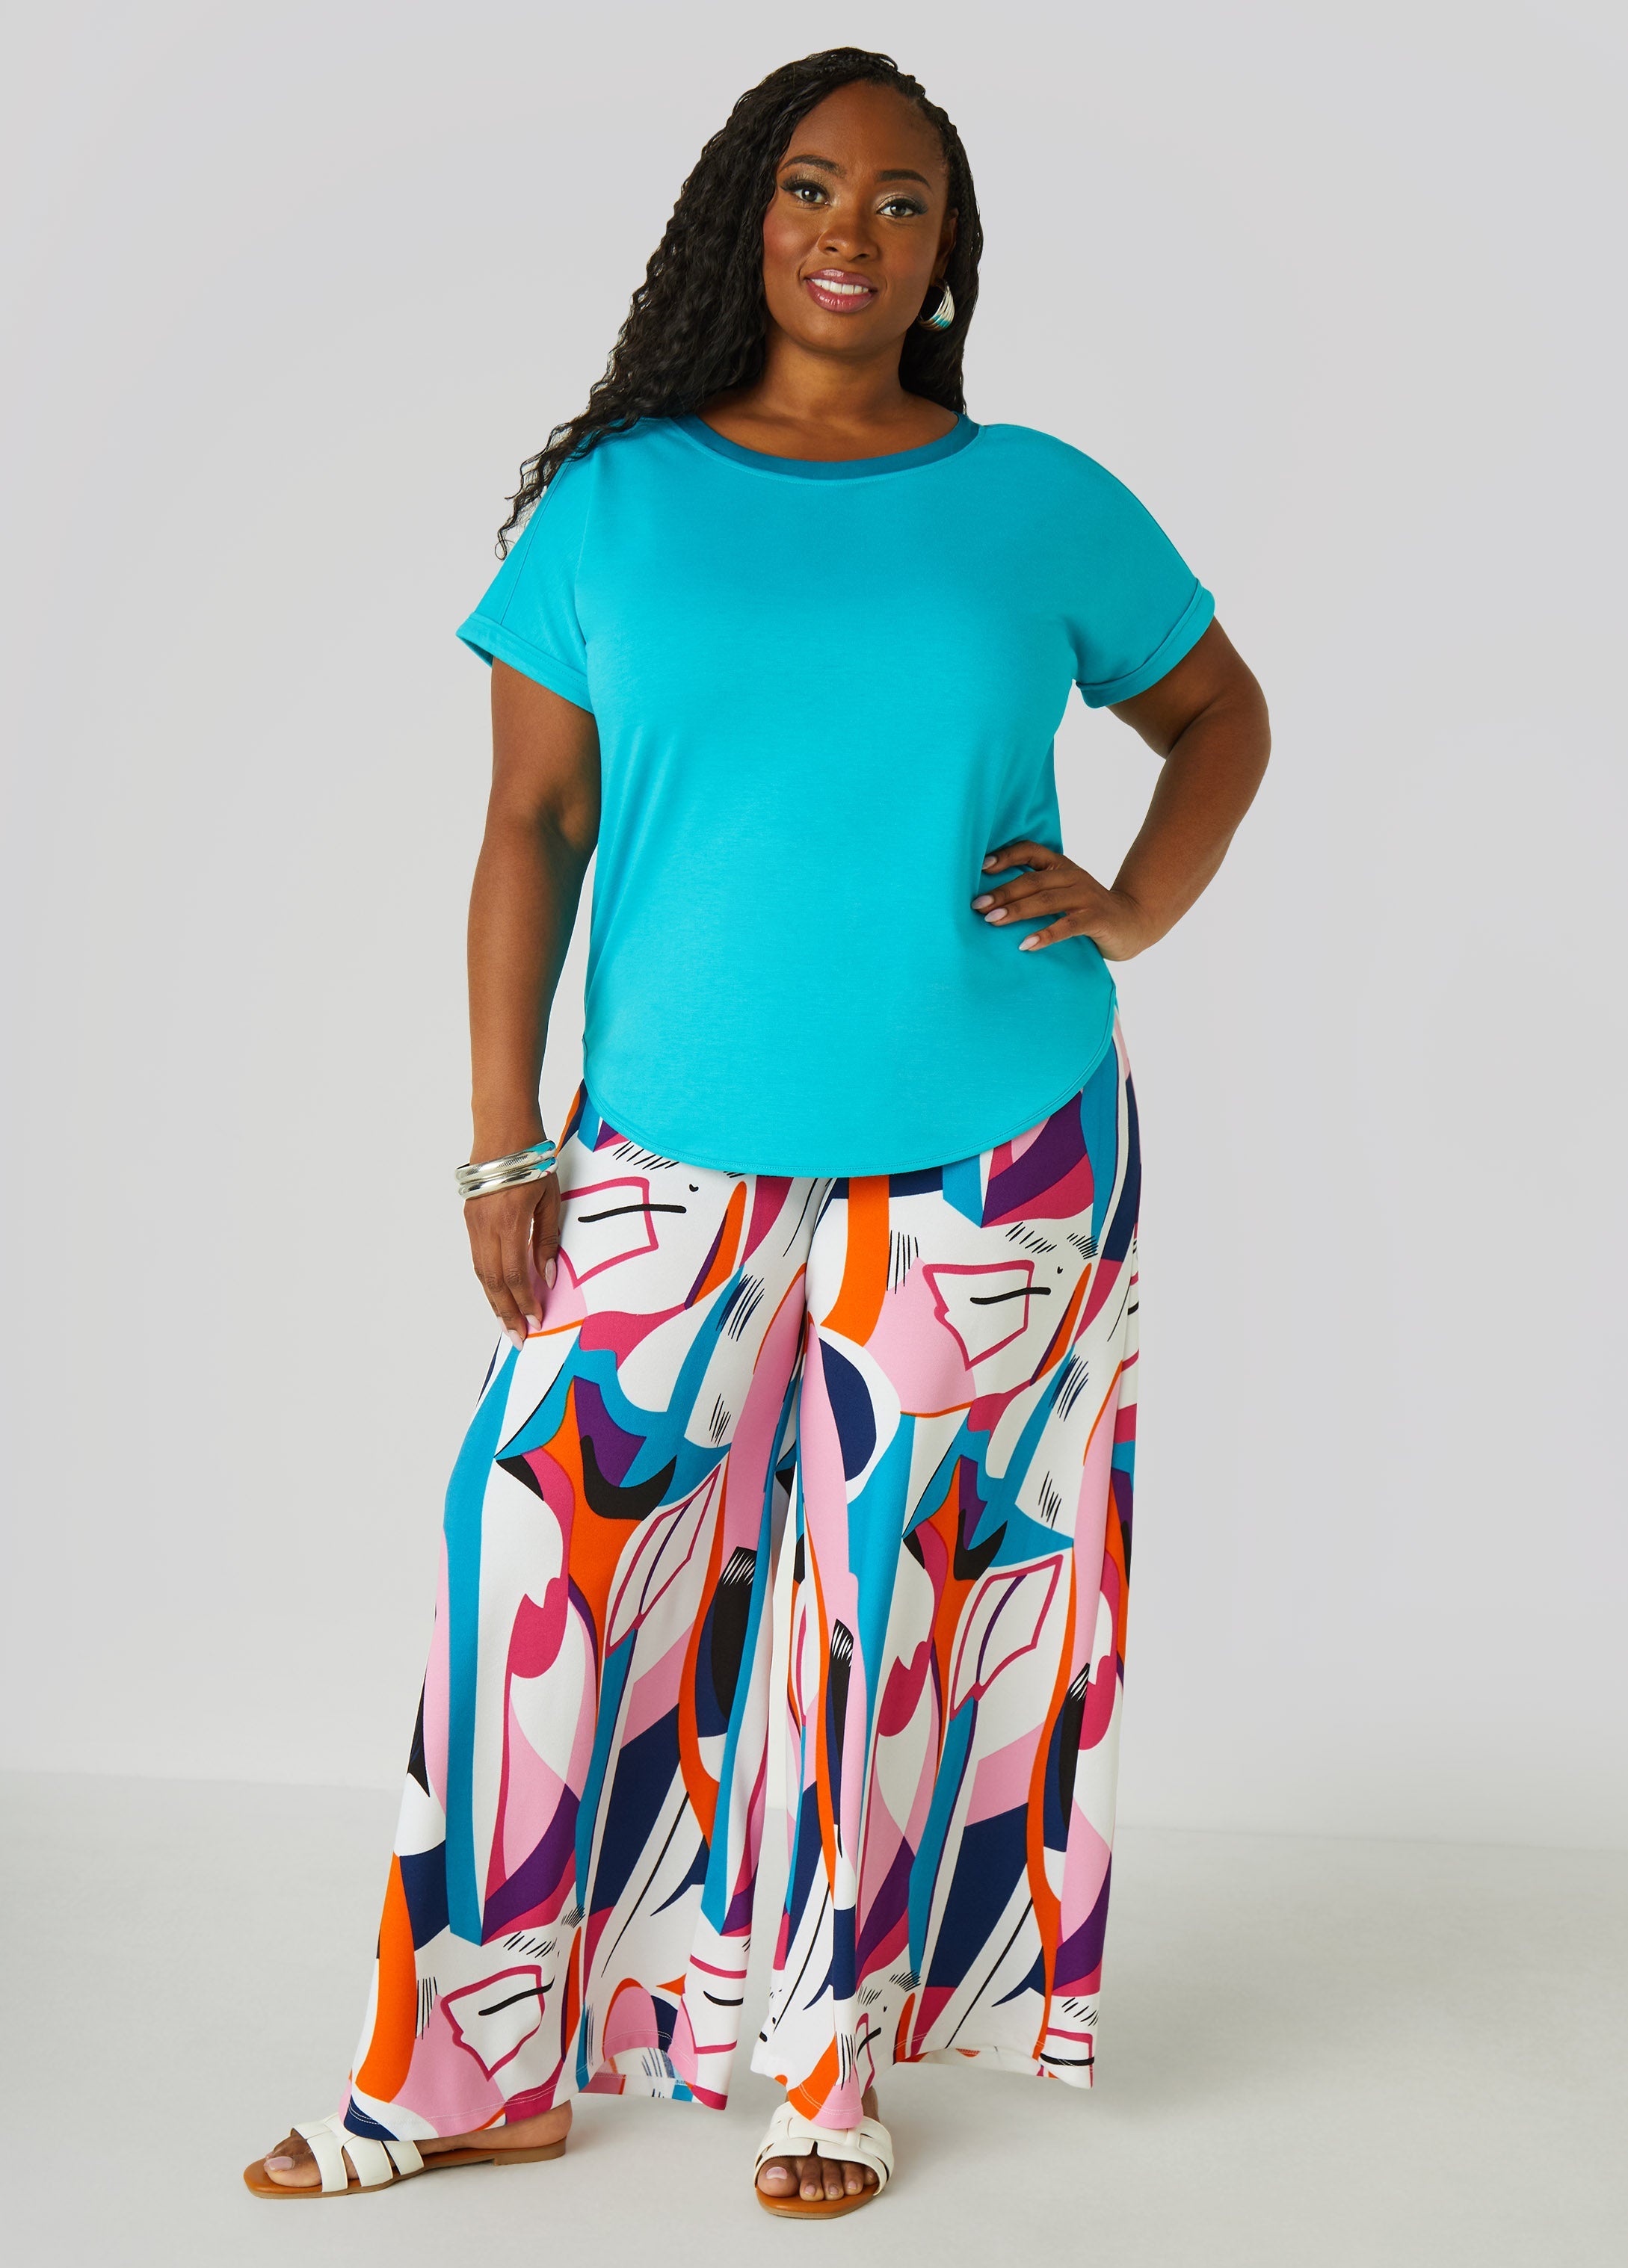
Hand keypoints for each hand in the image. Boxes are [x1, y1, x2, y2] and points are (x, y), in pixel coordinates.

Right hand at [464, 1172, 561, 1346]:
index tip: (536, 1321)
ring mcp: (474, 1222)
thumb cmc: (533, 1160)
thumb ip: (548, 1239)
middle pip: (494, 1280)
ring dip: (494, 1301)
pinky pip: (478, 1258)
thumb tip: (548, 1276)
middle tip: (518, 1338)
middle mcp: (486, 1225)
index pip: (516, 1273)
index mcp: (510, 1220)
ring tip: (507, 1324)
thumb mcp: (550, 1198)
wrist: (502, 1129)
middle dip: (507, 1312)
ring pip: (481, 1272)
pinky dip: (488, 1281)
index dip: (525, 1301)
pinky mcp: (469, 1219)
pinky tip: (497, 1295)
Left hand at [971, 839, 1157, 960]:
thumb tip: (992, 900)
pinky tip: (1025, 944)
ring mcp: (1086, 897)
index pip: (1031, 851)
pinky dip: (1045, 935)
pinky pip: (1067, 925)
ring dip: (1017, 910)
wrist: (1133, 923)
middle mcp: (1073, 876)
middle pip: (1032, 880)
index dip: (1006, 856)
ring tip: (992, 920)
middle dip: (1002, 892)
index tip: (981, 867)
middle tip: (977, 905)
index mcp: (1062, 866)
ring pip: (1046, 900)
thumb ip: (1038, 891)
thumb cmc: (1088, 911)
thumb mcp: (1064, 894)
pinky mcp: (1096, 918)